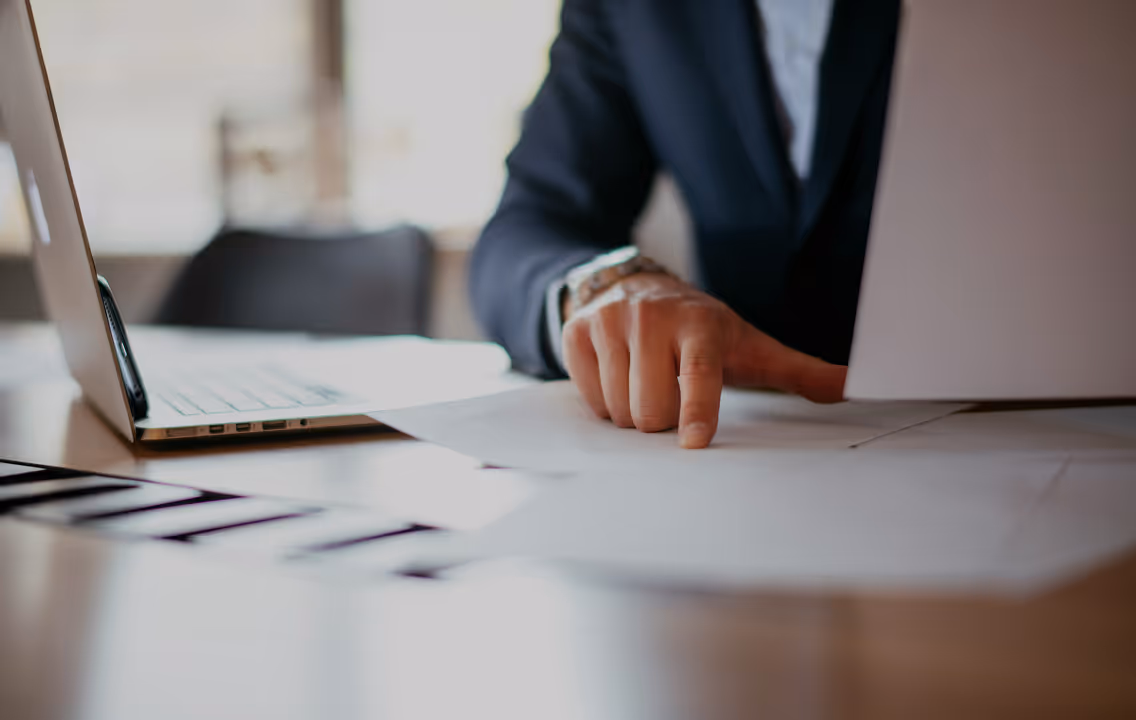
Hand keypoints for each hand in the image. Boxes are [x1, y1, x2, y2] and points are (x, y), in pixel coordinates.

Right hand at [561, 273, 846, 448]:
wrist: (637, 285)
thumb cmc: (702, 329)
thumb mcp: (750, 346)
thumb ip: (798, 371)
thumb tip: (855, 388)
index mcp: (700, 324)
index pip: (698, 375)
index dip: (697, 411)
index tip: (694, 443)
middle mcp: (651, 318)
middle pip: (650, 410)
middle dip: (660, 420)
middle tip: (670, 395)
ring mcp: (609, 323)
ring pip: (617, 409)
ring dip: (632, 413)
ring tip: (645, 383)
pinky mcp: (576, 331)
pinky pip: (589, 398)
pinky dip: (604, 401)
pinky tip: (619, 377)